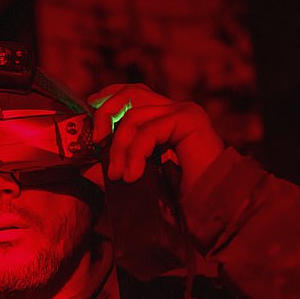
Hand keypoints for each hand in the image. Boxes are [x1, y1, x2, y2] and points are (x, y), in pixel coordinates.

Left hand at [86, 84, 223, 193]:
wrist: (210, 206)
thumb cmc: (175, 194)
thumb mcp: (139, 168)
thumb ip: (120, 154)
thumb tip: (90, 147)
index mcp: (165, 115)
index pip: (134, 92)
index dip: (109, 96)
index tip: (90, 107)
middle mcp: (175, 108)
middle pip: (131, 93)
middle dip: (106, 114)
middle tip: (96, 143)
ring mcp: (184, 111)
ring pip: (135, 116)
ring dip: (120, 148)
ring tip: (119, 176)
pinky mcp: (189, 120)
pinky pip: (149, 131)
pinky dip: (135, 154)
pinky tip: (133, 176)